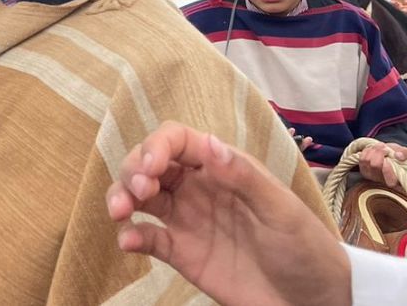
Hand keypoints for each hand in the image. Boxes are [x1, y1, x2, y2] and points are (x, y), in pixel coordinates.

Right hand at [105, 121, 349, 305]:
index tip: (152, 167)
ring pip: (139, 196)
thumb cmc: (305, 248)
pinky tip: (127, 241)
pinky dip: (130, 235)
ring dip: (121, 196)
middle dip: (133, 169)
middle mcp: (197, 187)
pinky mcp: (179, 251)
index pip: (177, 141)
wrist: (311, 300)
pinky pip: (146, 237)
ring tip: (118, 211)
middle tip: (138, 191)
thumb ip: (243, 177)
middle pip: (149, 163)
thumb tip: (208, 143)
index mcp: (222, 167)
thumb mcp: (280, 210)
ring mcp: (185, 219)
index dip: (157, 146)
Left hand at [357, 140, 406, 190]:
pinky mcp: (364, 171)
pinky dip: (366, 151)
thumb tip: (398, 156)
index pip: (390, 181)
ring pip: (367, 161)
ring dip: (373, 151)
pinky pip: (361, 159)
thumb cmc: (398, 155)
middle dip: (379, 153)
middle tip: (385, 149)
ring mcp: (372, 176)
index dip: (387, 171)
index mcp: (395, 180)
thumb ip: (405, 154)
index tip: (388, 160)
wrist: (388, 153)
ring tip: (380, 147)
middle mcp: (383, 181)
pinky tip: (372, 149)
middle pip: (375, 166)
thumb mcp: (404, 152)